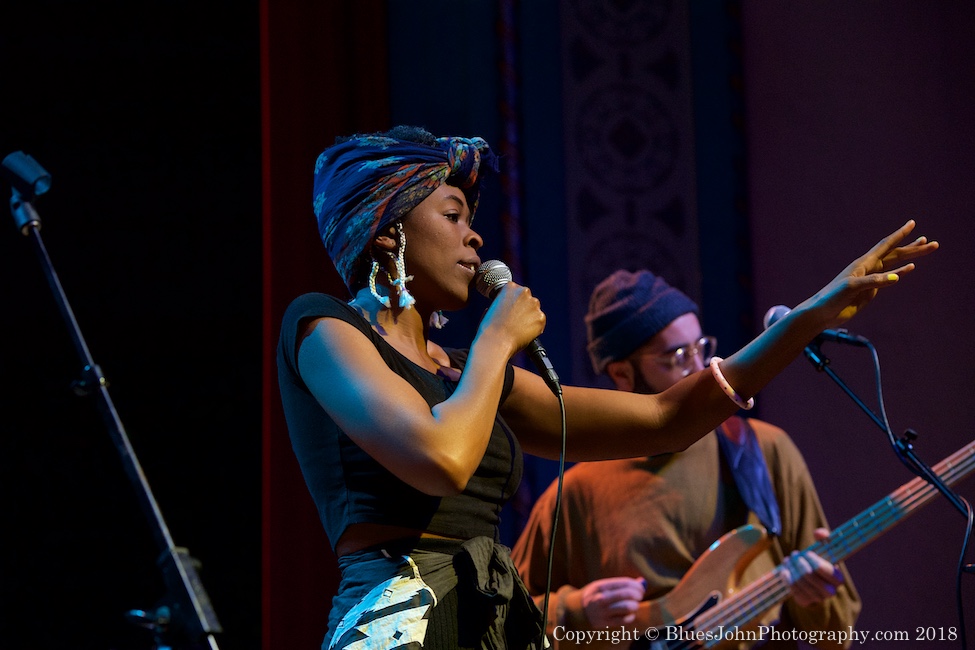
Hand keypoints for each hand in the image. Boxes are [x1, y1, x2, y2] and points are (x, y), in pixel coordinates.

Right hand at [478, 281, 545, 355]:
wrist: (497, 341)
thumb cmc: (490, 328)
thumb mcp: (491, 309)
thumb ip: (501, 304)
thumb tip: (506, 308)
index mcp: (510, 287)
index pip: (517, 291)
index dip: (514, 302)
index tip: (511, 310)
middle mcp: (524, 292)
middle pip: (528, 299)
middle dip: (524, 308)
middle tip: (515, 321)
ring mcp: (534, 304)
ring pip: (535, 310)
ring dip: (530, 317)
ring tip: (519, 329)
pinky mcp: (541, 317)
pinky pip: (540, 322)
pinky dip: (535, 328)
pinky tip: (524, 333)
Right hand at [573, 576, 645, 628]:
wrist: (579, 610)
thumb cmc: (596, 595)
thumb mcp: (603, 585)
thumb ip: (621, 584)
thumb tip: (642, 582)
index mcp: (601, 586)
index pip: (625, 583)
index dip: (636, 585)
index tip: (641, 588)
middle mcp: (601, 598)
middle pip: (628, 594)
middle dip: (638, 594)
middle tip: (639, 596)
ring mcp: (604, 611)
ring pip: (628, 607)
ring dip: (635, 605)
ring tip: (634, 605)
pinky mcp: (606, 623)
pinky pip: (625, 620)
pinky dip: (631, 616)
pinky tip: (628, 613)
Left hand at [782, 528, 843, 607]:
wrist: (812, 581)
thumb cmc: (819, 561)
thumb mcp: (823, 549)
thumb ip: (823, 538)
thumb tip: (819, 533)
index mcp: (838, 578)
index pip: (829, 572)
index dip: (816, 562)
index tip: (807, 553)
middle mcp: (830, 591)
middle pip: (811, 577)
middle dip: (800, 563)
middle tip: (794, 554)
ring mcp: (817, 598)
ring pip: (800, 582)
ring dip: (792, 568)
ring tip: (789, 559)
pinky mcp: (805, 601)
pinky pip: (794, 590)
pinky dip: (788, 578)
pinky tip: (786, 570)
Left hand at [800, 220, 938, 329]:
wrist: (823, 312)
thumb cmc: (832, 297)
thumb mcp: (851, 287)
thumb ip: (872, 282)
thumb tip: (896, 278)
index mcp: (863, 263)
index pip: (885, 245)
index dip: (899, 235)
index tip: (912, 223)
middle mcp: (868, 267)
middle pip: (895, 254)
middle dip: (914, 247)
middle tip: (932, 242)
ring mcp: (871, 278)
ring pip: (895, 264)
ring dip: (911, 256)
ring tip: (926, 248)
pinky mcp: (871, 290)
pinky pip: (890, 278)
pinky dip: (901, 272)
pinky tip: (911, 268)